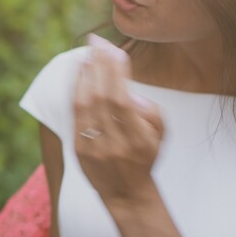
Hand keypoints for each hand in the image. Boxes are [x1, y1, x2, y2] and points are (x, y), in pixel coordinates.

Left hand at [72, 35, 163, 207]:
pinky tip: (78, 75)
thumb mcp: (161, 136)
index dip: (116, 73)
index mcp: (137, 140)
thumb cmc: (146, 157)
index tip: (114, 50)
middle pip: (101, 98)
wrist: (127, 194)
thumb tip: (130, 90)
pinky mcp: (78, 150)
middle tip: (97, 42)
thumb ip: (150, 112)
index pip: (121, 101)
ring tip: (87, 54)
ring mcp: (93, 148)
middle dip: (99, 66)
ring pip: (84, 105)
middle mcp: (113, 144)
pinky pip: (74, 115)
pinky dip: (75, 91)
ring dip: (84, 75)